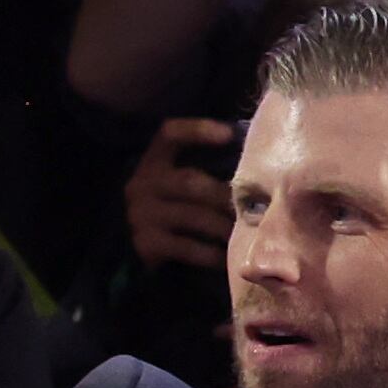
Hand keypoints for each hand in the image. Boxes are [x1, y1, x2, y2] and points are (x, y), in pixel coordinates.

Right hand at [122, 117, 238, 269]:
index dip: (197, 130)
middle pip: (190, 181)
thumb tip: (252, 163)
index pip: (170, 134)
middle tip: (250, 206)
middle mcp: (142, 184)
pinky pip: (187, 247)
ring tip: (244, 232)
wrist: (135, 251)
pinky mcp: (146, 243)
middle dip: (223, 195)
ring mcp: (142, 214)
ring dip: (222, 226)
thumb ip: (202, 169)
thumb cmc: (171, 210)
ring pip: (192, 216)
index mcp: (153, 161)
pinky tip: (224, 257)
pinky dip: (210, 253)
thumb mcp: (177, 184)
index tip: (228, 134)